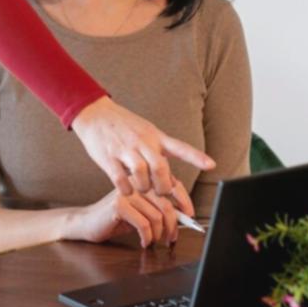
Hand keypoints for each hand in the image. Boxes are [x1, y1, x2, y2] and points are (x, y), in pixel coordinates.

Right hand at [65, 182, 188, 247]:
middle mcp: (137, 182)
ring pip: (156, 216)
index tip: (191, 218)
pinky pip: (144, 224)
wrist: (87, 223)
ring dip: (159, 234)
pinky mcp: (119, 205)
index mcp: (144, 181)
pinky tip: (144, 242)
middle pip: (166, 204)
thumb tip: (182, 218)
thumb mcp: (140, 212)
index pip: (172, 185)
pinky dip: (148, 237)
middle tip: (171, 239)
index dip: (185, 202)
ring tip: (154, 241)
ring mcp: (127, 192)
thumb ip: (158, 210)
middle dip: (173, 226)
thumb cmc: (115, 219)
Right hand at [71, 97, 213, 215]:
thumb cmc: (123, 126)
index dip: (196, 157)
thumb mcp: (146, 132)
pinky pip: (120, 178)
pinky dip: (126, 188)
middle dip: (163, 186)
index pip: (180, 147)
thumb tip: (172, 181)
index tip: (212, 165)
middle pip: (160, 167)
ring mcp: (125, 149)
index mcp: (155, 136)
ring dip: (144, 187)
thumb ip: (158, 153)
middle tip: (160, 193)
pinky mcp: (108, 157)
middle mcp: (143, 142)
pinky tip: (126, 190)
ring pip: (141, 174)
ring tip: (142, 189)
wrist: (95, 113)